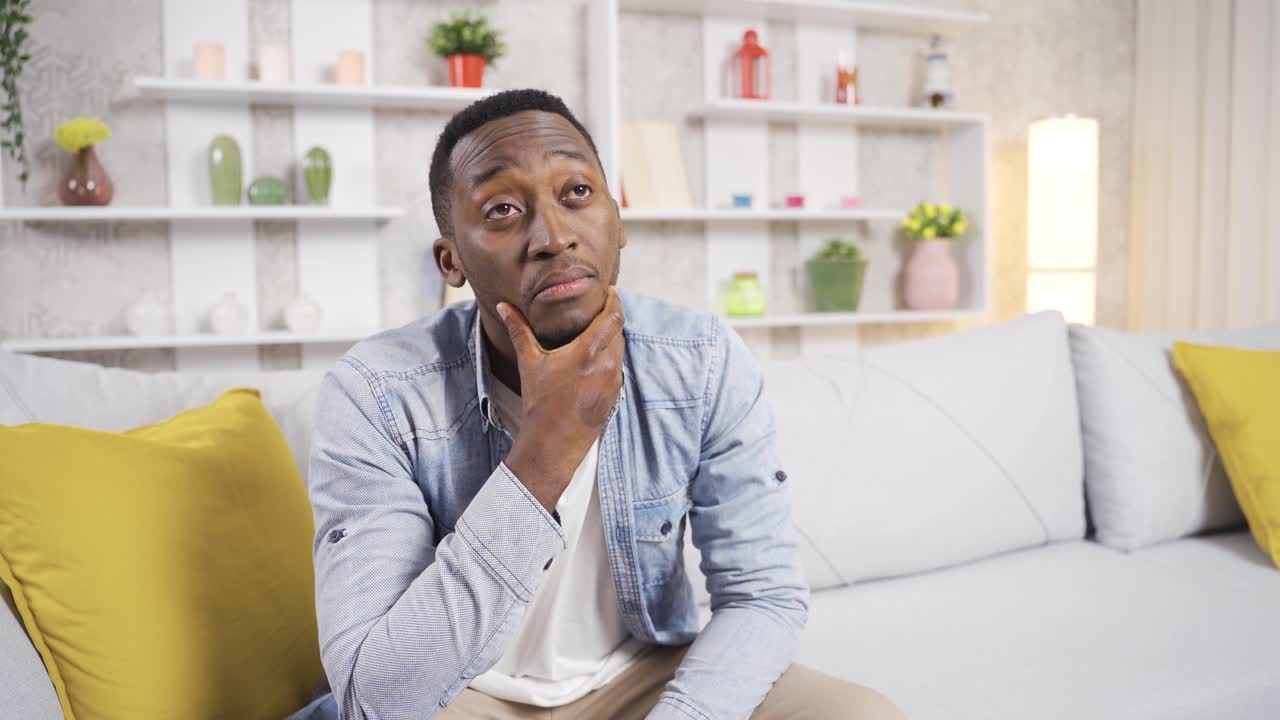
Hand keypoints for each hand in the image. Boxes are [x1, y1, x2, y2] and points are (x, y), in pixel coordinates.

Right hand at [497, 288, 624, 511]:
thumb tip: (503, 306)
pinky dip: (610, 356)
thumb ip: (518, 329)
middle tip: (600, 307)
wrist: (552, 444)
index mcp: (588, 352)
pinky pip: (618, 366)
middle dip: (611, 317)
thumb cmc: (539, 404)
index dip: (614, 300)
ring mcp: (614, 381)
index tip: (610, 291)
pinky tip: (595, 357)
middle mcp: (606, 364)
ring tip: (597, 329)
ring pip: (620, 348)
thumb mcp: (529, 362)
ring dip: (612, 337)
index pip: (613, 316)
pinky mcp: (615, 394)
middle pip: (619, 329)